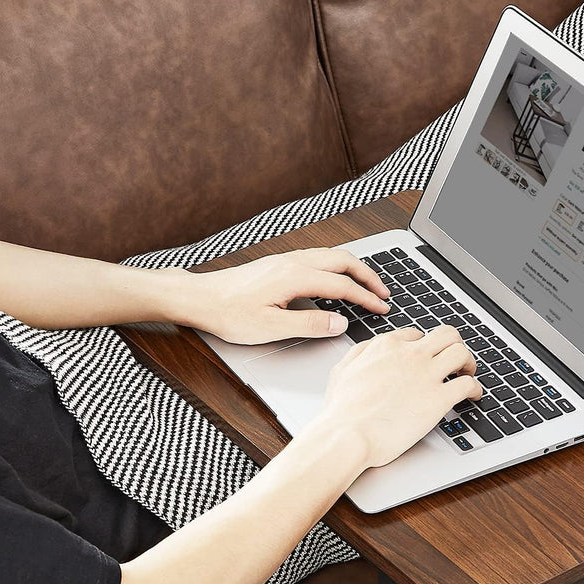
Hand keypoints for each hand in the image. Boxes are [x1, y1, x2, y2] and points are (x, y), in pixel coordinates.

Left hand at [170, 248, 391, 343]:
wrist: (200, 298)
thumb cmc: (229, 313)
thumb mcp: (271, 327)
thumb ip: (309, 324)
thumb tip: (340, 322)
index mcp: (295, 276)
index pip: (343, 285)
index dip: (366, 298)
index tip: (382, 308)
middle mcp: (293, 262)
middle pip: (342, 260)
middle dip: (368, 275)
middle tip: (384, 293)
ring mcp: (285, 260)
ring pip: (330, 256)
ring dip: (353, 269)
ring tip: (366, 286)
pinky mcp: (278, 264)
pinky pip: (317, 259)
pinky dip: (336, 268)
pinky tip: (336, 282)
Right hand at [313, 326, 482, 469]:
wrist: (347, 435)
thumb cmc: (341, 412)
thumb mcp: (342, 371)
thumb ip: (359, 354)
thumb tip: (371, 349)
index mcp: (387, 346)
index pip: (417, 335)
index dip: (426, 347)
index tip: (429, 358)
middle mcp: (410, 355)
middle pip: (446, 335)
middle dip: (454, 345)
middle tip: (456, 360)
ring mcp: (427, 375)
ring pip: (462, 352)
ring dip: (469, 362)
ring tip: (468, 374)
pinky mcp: (439, 399)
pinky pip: (468, 384)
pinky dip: (476, 389)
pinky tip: (473, 396)